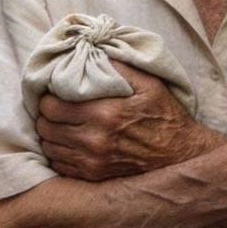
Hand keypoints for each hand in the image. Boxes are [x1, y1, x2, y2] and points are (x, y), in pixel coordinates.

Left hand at [36, 61, 221, 180]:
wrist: (180, 155)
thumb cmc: (165, 116)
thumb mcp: (150, 84)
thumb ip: (121, 67)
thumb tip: (94, 50)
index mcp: (106, 114)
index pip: (52, 106)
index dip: (48, 97)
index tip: (54, 93)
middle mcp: (95, 141)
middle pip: (46, 127)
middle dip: (46, 115)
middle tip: (54, 108)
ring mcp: (93, 162)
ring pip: (49, 147)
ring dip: (50, 135)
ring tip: (59, 125)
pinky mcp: (94, 176)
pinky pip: (60, 165)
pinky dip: (58, 153)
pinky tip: (68, 143)